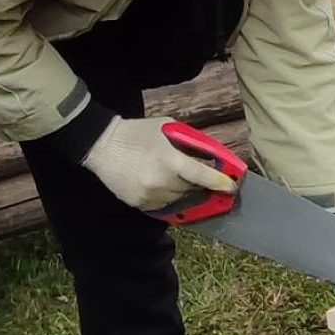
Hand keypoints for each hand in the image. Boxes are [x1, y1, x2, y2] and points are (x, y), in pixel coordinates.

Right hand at [82, 115, 237, 210]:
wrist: (102, 145)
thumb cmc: (139, 132)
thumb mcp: (169, 128)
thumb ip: (190, 142)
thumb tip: (210, 154)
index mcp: (171, 161)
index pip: (203, 177)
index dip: (220, 183)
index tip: (232, 187)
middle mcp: (162, 182)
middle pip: (193, 189)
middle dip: (202, 184)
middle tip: (206, 178)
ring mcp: (149, 195)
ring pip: (179, 199)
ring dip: (185, 191)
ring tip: (179, 177)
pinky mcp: (139, 204)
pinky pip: (163, 206)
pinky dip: (169, 197)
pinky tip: (165, 185)